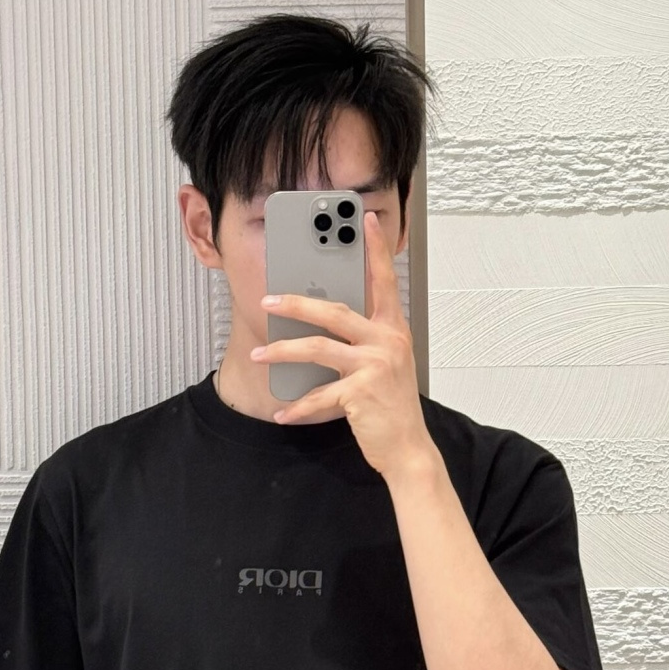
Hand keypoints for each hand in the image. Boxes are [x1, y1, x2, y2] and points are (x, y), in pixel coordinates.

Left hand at [252, 211, 436, 479]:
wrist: (408, 448)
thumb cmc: (392, 407)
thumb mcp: (384, 366)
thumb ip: (362, 342)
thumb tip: (323, 326)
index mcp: (393, 330)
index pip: (383, 281)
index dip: (374, 249)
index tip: (363, 221)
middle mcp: (387, 342)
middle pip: (334, 311)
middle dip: (296, 304)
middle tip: (268, 301)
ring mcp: (375, 366)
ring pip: (318, 348)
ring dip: (283, 351)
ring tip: (261, 354)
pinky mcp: (361, 393)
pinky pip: (319, 395)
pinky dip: (298, 406)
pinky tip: (283, 412)